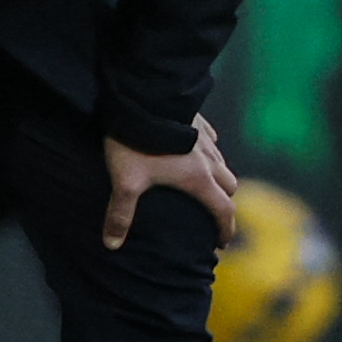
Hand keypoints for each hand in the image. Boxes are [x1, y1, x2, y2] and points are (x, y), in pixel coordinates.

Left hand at [101, 114, 240, 250]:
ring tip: (204, 185)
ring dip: (219, 177)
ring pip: (222, 162)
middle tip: (214, 213)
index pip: (223, 210)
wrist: (142, 97)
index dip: (226, 229)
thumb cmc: (137, 143)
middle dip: (225, 201)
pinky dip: (209, 152)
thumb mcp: (126, 181)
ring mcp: (205, 138)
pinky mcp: (198, 120)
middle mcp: (208, 159)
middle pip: (229, 185)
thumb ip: (120, 213)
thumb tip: (112, 245)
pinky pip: (211, 140)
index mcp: (198, 178)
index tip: (222, 242)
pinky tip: (196, 151)